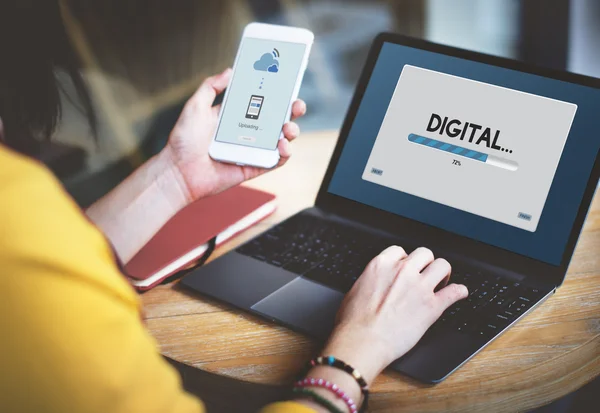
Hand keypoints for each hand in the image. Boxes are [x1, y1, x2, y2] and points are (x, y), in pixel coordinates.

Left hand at [164, 68, 306, 201]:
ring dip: (291, 131)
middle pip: (277, 118)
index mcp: (236, 115)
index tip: (287, 82)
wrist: (178, 171)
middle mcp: (248, 132)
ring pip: (281, 139)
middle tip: (297, 105)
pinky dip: (284, 153)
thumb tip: (230, 71)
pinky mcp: (254, 167)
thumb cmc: (184, 141)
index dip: (277, 92)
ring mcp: (253, 150)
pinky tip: (283, 145)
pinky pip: (276, 160)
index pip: (262, 101)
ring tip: (287, 128)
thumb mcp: (195, 106)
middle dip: (292, 110)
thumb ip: (211, 87)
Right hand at [322, 246, 467, 383]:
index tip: (406, 267)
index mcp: (381, 265)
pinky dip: (459, 292)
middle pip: (424, 254)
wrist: (363, 341)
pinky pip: (454, 292)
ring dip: (443, 273)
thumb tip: (374, 285)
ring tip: (441, 282)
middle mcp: (403, 271)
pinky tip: (459, 293)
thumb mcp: (355, 290)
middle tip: (425, 274)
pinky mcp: (432, 306)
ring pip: (442, 266)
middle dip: (425, 263)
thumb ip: (370, 281)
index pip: (400, 251)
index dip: (405, 259)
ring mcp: (419, 287)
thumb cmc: (353, 322)